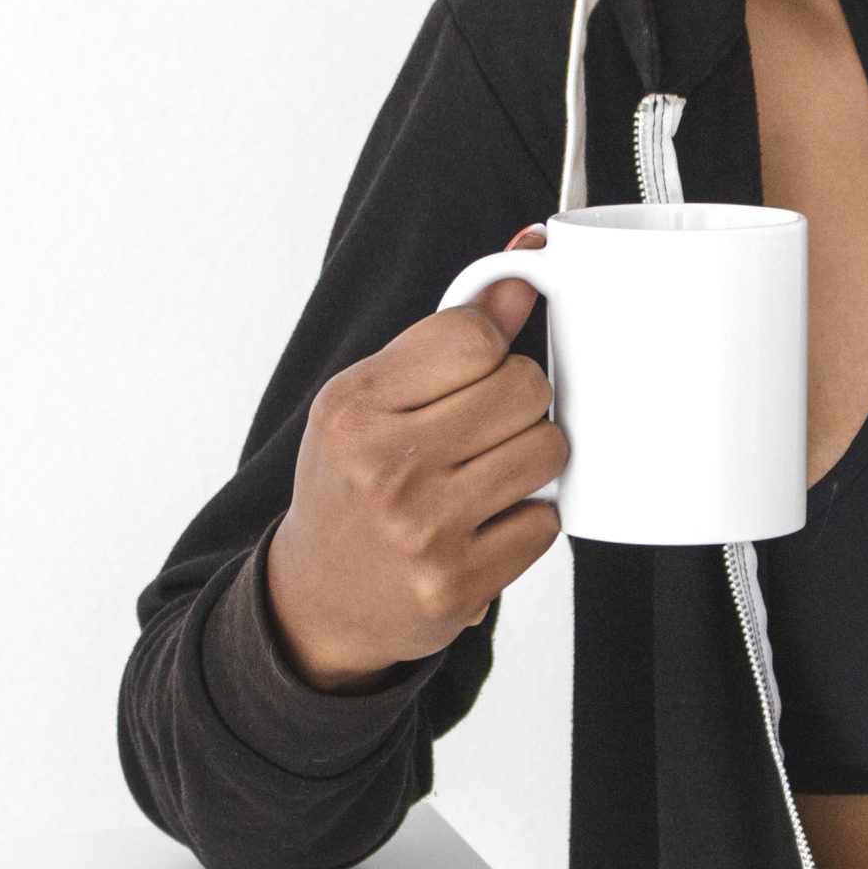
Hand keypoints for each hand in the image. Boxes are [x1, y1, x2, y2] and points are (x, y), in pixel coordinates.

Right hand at [266, 227, 562, 691]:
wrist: (319, 599)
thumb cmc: (350, 485)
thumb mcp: (370, 399)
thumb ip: (446, 333)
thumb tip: (524, 269)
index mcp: (354, 407)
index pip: (474, 336)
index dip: (490, 346)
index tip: (475, 366)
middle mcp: (385, 466)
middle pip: (525, 387)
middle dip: (517, 400)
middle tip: (481, 428)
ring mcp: (423, 530)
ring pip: (548, 449)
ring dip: (531, 458)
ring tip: (485, 474)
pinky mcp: (459, 583)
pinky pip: (547, 521)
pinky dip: (526, 520)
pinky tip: (483, 524)